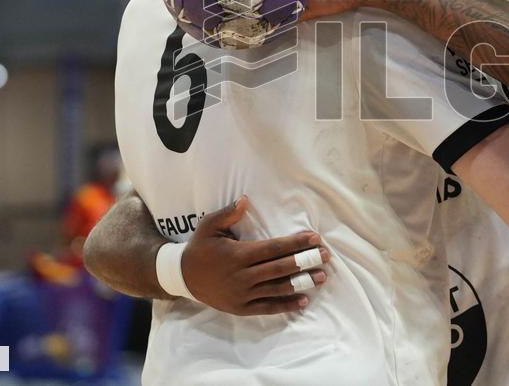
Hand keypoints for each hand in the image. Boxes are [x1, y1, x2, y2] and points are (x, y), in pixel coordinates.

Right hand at [181, 195, 331, 314]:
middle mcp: (242, 276)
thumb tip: (245, 200)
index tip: (314, 238)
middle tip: (326, 256)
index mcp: (238, 255)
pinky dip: (286, 305)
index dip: (295, 243)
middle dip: (305, 261)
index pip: (274, 248)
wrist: (182, 278)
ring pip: (278, 288)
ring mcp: (243, 294)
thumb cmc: (199, 248)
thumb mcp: (209, 226)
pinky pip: (268, 307)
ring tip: (322, 277)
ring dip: (302, 283)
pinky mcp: (242, 308)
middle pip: (280, 268)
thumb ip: (228, 213)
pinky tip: (304, 300)